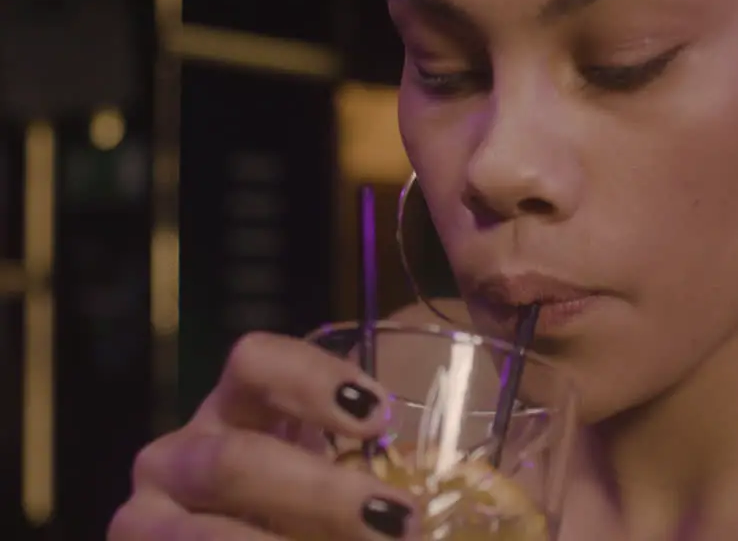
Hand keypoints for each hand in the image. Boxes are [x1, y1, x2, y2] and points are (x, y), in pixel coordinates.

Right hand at [108, 332, 420, 539]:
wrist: (256, 539)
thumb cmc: (311, 512)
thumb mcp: (340, 484)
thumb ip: (378, 481)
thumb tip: (441, 503)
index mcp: (236, 408)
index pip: (255, 363)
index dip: (313, 381)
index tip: (382, 418)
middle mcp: (179, 456)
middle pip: (232, 461)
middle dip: (319, 496)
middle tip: (396, 522)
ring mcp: (145, 521)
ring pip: (201, 536)